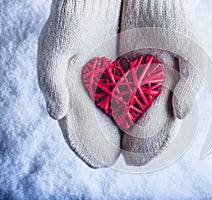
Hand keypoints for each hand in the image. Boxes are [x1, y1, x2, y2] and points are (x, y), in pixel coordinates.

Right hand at [38, 0, 121, 167]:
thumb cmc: (70, 17)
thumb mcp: (53, 48)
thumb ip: (50, 81)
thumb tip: (56, 115)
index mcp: (67, 84)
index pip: (74, 121)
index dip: (82, 142)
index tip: (96, 162)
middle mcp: (85, 82)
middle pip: (94, 118)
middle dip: (104, 140)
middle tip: (116, 159)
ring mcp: (101, 74)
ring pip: (110, 107)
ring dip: (118, 126)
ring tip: (131, 145)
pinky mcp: (116, 64)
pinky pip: (124, 89)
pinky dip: (130, 105)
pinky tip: (139, 118)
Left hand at [119, 0, 201, 165]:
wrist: (156, 0)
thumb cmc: (179, 27)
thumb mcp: (194, 56)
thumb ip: (190, 86)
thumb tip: (180, 115)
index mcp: (175, 90)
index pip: (166, 124)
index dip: (155, 144)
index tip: (140, 158)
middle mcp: (158, 89)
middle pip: (150, 123)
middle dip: (141, 143)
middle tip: (130, 159)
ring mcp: (142, 81)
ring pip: (135, 112)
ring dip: (129, 131)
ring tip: (120, 149)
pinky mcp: (126, 69)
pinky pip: (120, 93)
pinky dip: (116, 109)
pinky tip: (111, 123)